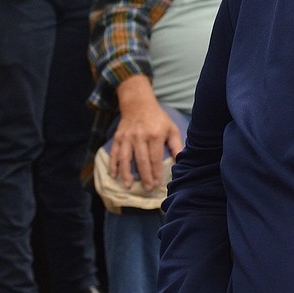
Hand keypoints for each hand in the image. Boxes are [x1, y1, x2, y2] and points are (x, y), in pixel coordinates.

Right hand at [112, 75, 184, 190]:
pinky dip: (112, 164)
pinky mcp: (118, 137)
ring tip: (128, 186)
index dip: (156, 172)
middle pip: (141, 160)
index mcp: (154, 135)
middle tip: (147, 189)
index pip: (155, 158)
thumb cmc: (158, 118)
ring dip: (126, 173)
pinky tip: (113, 174)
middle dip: (144, 177)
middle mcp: (139, 136)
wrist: (138, 103)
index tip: (158, 184)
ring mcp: (127, 137)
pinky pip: (114, 152)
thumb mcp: (171, 128)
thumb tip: (181, 161)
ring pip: (125, 158)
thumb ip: (176, 145)